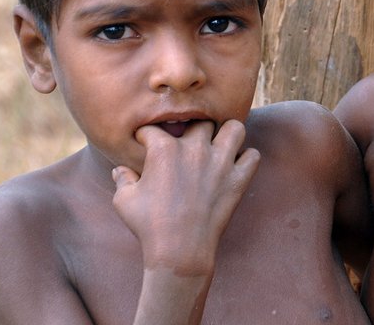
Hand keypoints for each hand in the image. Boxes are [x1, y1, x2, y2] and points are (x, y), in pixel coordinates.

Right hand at [111, 120, 259, 274]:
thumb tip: (120, 170)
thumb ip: (122, 179)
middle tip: (188, 145)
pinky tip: (235, 167)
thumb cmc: (149, 226)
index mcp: (164, 149)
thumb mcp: (124, 201)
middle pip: (199, 121)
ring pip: (234, 128)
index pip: (154, 129)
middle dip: (192, 130)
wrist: (179, 251)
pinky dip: (246, 159)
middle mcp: (195, 148)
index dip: (147, 137)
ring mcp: (220, 162)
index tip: (147, 145)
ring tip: (219, 146)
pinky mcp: (238, 179)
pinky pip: (253, 156)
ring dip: (227, 135)